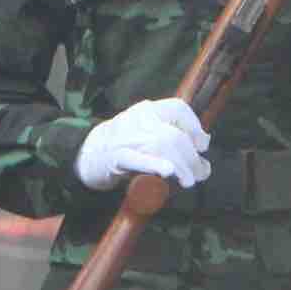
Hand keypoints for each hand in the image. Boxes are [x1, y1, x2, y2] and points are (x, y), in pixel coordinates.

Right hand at [75, 97, 211, 191]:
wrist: (86, 153)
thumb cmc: (124, 144)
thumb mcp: (147, 131)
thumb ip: (172, 134)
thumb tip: (204, 144)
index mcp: (148, 110)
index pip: (177, 108)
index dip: (194, 127)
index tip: (202, 146)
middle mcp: (138, 119)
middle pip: (173, 135)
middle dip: (191, 158)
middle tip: (199, 174)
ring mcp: (126, 137)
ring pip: (161, 146)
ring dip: (181, 166)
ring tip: (188, 181)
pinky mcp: (116, 157)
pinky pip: (138, 159)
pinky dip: (155, 164)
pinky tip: (168, 172)